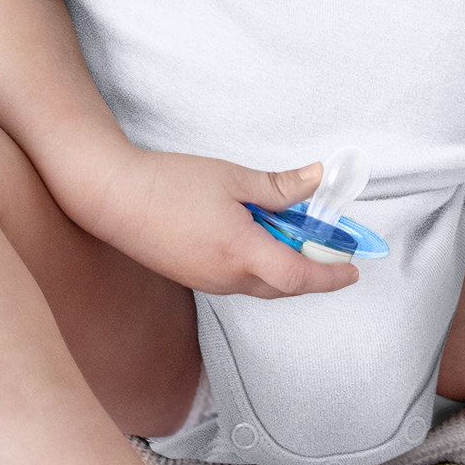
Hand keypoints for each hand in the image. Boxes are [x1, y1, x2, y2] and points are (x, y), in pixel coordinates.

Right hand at [82, 149, 358, 299]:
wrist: (111, 197)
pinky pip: (237, 280)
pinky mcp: (192, 277)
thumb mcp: (232, 178)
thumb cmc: (169, 183)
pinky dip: (258, 265)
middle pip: (284, 286)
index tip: (353, 268)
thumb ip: (279, 186)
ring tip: (291, 234)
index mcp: (241, 252)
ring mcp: (206, 281)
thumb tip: (318, 180)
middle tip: (331, 248)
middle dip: (312, 271)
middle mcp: (226, 277)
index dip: (331, 274)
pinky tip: (255, 237)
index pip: (300, 275)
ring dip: (283, 267)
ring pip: (260, 285)